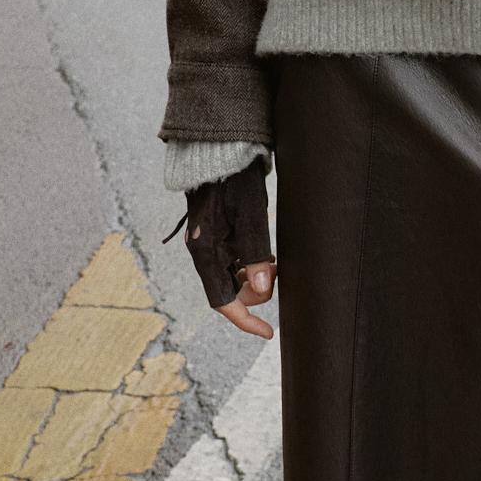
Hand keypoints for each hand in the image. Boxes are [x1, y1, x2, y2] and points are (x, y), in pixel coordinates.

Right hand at [183, 168, 276, 339]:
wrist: (219, 147)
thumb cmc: (234, 176)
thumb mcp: (249, 212)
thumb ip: (255, 252)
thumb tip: (264, 290)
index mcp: (204, 251)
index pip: (222, 301)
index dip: (245, 321)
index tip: (269, 332)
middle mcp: (202, 251)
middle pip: (230, 291)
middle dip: (257, 290)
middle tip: (278, 267)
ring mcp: (207, 243)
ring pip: (234, 276)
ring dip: (256, 275)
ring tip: (274, 257)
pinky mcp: (214, 234)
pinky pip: (233, 261)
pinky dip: (251, 262)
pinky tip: (265, 250)